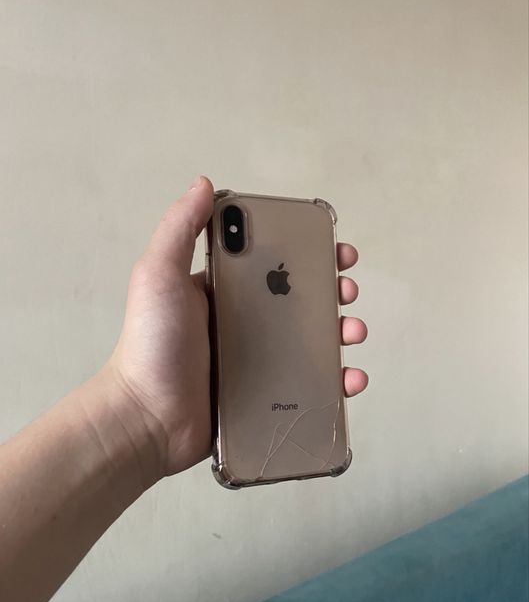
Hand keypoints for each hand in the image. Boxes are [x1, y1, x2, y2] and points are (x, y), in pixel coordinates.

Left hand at [107, 177, 367, 478]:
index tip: (333, 249)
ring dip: (342, 332)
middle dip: (333, 291)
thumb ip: (179, 229)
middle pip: (301, 301)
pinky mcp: (267, 396)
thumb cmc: (151, 344)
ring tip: (353, 332)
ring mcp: (258, 361)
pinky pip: (310, 384)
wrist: (147, 418)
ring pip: (313, 342)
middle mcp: (244, 323)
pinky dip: (336, 382)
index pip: (273, 264)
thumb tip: (204, 183)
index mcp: (224, 291)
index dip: (307, 253)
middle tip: (347, 291)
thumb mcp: (159, 276)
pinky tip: (350, 380)